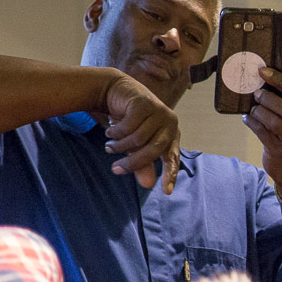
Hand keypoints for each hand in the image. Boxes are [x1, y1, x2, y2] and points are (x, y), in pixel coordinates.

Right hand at [102, 75, 181, 193]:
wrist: (115, 90)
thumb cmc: (128, 119)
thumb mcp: (135, 144)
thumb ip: (142, 163)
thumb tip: (147, 185)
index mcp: (171, 134)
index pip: (173, 157)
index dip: (170, 174)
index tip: (166, 191)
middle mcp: (169, 122)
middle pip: (153, 150)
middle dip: (132, 163)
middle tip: (115, 169)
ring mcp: (158, 111)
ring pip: (138, 139)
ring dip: (119, 146)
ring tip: (109, 146)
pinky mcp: (144, 103)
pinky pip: (128, 126)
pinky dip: (116, 133)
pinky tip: (110, 131)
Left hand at [242, 68, 281, 196]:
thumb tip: (265, 85)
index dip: (279, 80)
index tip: (263, 72)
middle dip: (268, 98)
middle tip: (256, 94)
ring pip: (274, 122)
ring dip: (260, 112)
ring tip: (253, 109)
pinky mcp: (279, 152)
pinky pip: (263, 134)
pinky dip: (253, 123)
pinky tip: (248, 119)